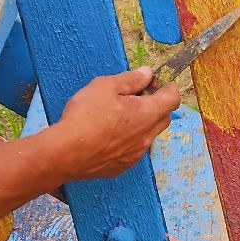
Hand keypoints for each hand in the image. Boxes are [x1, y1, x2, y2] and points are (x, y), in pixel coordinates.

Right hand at [46, 69, 177, 180]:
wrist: (65, 153)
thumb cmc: (85, 116)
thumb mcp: (106, 86)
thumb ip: (131, 79)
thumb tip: (147, 73)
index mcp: (147, 113)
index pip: (173, 98)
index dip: (167, 87)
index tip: (153, 82)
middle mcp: (146, 136)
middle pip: (164, 117)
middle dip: (156, 105)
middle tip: (134, 96)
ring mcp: (135, 154)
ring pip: (148, 135)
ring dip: (141, 124)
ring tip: (116, 116)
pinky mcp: (122, 166)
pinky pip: (133, 150)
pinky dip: (127, 140)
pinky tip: (107, 135)